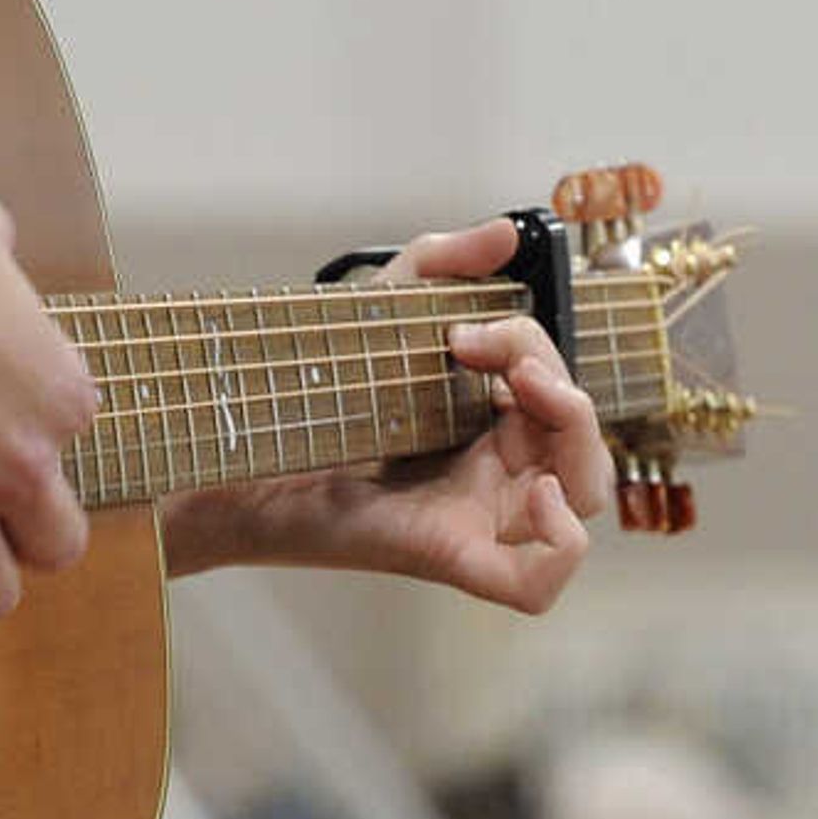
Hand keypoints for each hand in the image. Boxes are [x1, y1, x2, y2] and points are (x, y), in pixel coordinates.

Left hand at [162, 215, 614, 612]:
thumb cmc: (311, 388)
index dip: (538, 350)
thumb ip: (441, 262)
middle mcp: (492, 474)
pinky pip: (536, 583)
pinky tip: (540, 494)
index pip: (559, 394)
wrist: (235, 443)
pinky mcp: (449, 556)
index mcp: (488, 425)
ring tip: (526, 392)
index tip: (472, 330)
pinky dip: (563, 545)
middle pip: (582, 443)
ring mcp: (477, 519)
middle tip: (504, 357)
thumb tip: (504, 235)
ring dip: (580, 441)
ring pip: (580, 502)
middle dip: (564, 384)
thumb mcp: (381, 308)